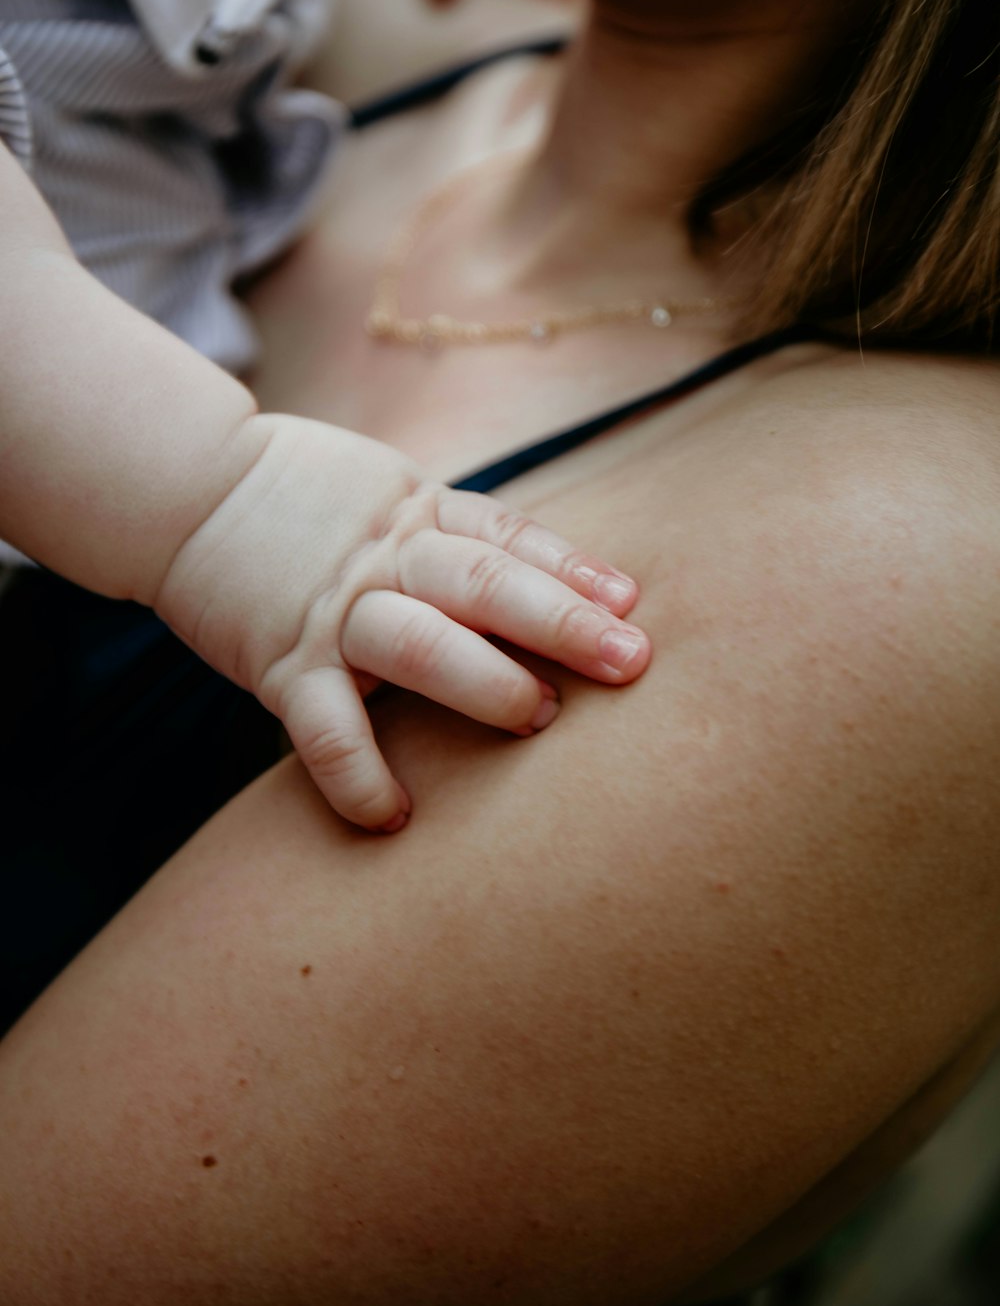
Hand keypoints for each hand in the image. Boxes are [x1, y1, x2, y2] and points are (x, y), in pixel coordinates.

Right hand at [156, 415, 649, 832]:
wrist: (188, 488)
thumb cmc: (307, 502)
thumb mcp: (391, 493)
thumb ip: (456, 532)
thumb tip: (551, 582)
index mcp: (419, 513)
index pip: (507, 536)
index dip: (571, 567)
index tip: (629, 603)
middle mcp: (385, 557)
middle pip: (482, 583)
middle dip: (560, 622)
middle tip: (627, 662)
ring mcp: (334, 609)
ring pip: (418, 641)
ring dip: (483, 680)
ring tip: (539, 718)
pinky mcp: (279, 659)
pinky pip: (323, 725)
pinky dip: (358, 774)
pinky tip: (395, 817)